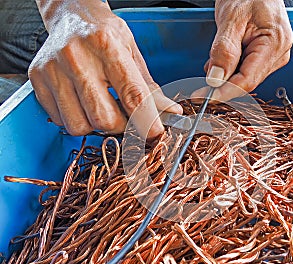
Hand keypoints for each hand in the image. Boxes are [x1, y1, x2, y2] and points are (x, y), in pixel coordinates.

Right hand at [29, 0, 181, 138]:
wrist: (71, 15)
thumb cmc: (104, 34)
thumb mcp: (132, 53)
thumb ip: (149, 87)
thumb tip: (169, 113)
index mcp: (106, 45)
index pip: (132, 94)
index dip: (146, 121)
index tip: (154, 133)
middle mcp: (76, 56)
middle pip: (103, 118)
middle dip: (121, 127)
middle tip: (126, 119)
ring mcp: (53, 69)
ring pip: (79, 125)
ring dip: (96, 126)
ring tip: (101, 107)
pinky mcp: (37, 79)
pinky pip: (60, 121)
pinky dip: (76, 119)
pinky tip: (82, 102)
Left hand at [193, 0, 292, 100]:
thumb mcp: (231, 19)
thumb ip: (224, 51)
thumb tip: (216, 79)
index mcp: (275, 44)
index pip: (247, 80)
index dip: (224, 92)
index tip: (203, 98)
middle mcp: (279, 54)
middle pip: (247, 82)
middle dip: (223, 86)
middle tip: (200, 86)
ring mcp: (275, 57)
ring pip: (245, 79)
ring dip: (225, 78)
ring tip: (212, 63)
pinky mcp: (267, 57)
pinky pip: (247, 71)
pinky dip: (231, 71)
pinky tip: (221, 62)